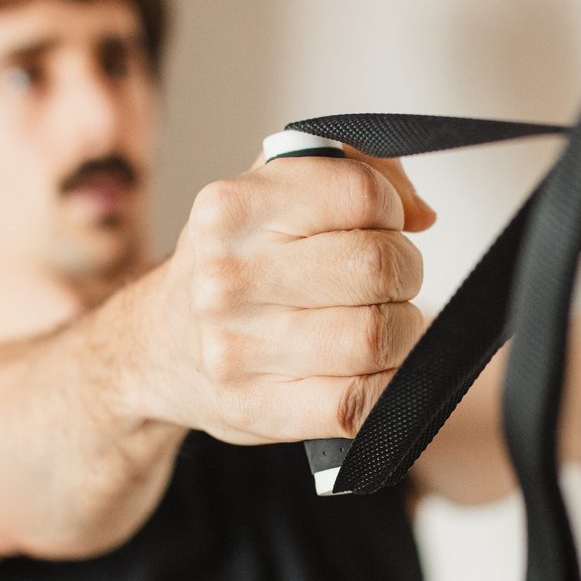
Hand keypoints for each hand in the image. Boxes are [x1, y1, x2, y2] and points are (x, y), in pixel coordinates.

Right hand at [146, 147, 436, 443]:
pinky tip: (368, 369)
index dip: (392, 208)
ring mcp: (237, 349)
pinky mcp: (258, 409)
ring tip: (377, 323)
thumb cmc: (236, 266)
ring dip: (401, 330)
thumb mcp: (272, 193)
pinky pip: (362, 402)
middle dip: (404, 271)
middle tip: (386, 280)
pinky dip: (385, 385)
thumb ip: (352, 170)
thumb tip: (421, 213)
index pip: (361, 193)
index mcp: (231, 209)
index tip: (381, 223)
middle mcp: (226, 278)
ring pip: (379, 336)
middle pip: (378, 265)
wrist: (159, 347)